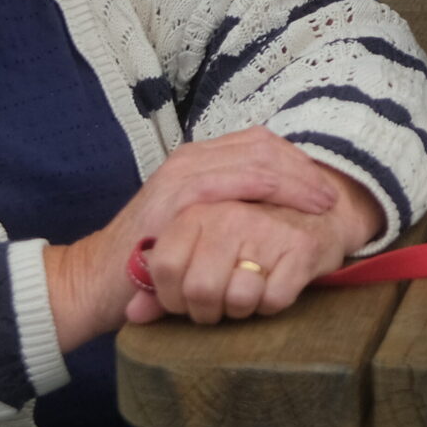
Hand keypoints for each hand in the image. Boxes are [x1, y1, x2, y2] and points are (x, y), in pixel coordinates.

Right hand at [43, 128, 378, 348]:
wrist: (94, 282)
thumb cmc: (148, 264)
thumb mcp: (193, 229)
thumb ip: (224, 213)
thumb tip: (274, 214)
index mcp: (195, 161)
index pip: (259, 144)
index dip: (296, 162)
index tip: (323, 187)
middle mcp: (190, 159)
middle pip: (264, 146)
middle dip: (304, 169)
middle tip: (332, 197)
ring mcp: (183, 175)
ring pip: (258, 159)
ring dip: (298, 180)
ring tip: (325, 203)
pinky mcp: (179, 199)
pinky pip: (238, 182)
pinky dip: (274, 191)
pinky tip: (297, 208)